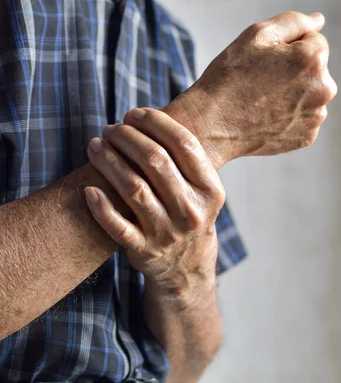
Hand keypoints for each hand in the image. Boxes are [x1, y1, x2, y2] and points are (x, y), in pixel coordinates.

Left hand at [85, 109, 224, 300]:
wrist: (188, 269)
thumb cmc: (189, 215)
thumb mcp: (202, 191)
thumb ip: (184, 159)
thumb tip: (145, 117)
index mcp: (210, 190)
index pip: (184, 144)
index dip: (156, 123)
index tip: (134, 113)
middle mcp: (191, 210)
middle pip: (156, 161)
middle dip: (128, 137)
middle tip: (111, 129)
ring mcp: (167, 233)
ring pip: (133, 187)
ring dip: (109, 161)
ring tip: (95, 145)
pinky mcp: (143, 251)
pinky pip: (116, 226)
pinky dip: (101, 207)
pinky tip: (89, 189)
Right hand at [164, 11, 336, 167]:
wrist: (211, 125)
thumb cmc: (230, 76)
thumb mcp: (257, 36)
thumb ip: (293, 22)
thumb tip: (318, 20)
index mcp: (314, 59)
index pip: (313, 40)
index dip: (287, 45)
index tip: (265, 60)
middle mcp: (324, 89)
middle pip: (315, 68)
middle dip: (295, 68)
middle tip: (261, 80)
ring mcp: (316, 117)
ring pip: (309, 94)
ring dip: (293, 92)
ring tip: (261, 100)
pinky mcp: (307, 137)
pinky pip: (302, 117)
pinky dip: (289, 115)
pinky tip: (265, 117)